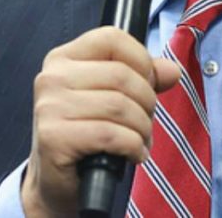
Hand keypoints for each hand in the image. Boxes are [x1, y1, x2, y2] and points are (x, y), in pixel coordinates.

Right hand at [21, 26, 180, 217]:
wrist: (56, 184)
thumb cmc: (86, 135)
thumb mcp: (112, 98)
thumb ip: (143, 78)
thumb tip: (172, 70)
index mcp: (63, 58)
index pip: (112, 38)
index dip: (141, 60)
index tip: (149, 83)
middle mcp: (51, 78)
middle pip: (121, 75)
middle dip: (147, 102)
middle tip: (146, 121)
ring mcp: (49, 108)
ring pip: (120, 106)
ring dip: (142, 128)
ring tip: (140, 140)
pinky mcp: (54, 138)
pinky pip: (112, 135)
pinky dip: (133, 147)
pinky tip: (133, 154)